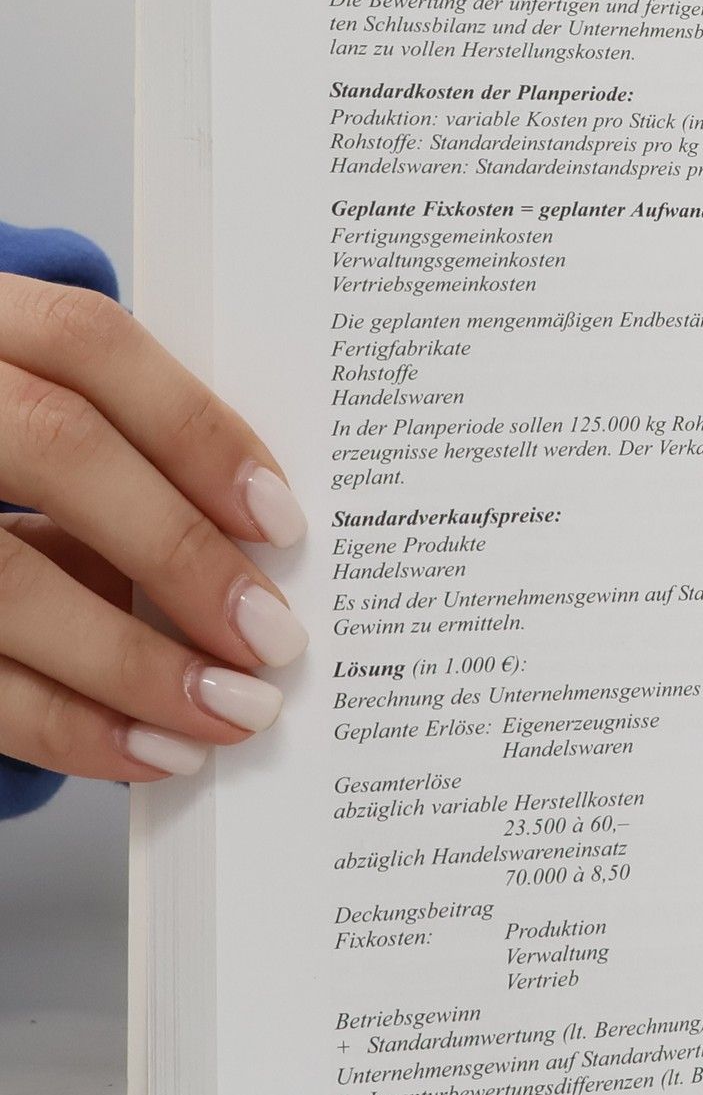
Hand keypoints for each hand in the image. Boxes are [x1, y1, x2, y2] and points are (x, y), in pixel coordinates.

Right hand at [0, 273, 306, 781]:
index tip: (284, 519)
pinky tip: (152, 752)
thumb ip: (127, 462)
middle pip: (55, 448)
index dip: (194, 429)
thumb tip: (265, 557)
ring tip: (232, 714)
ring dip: (132, 661)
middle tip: (277, 638)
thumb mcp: (42, 430)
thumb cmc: (5, 471)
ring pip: (3, 577)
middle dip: (180, 551)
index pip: (88, 342)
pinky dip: (68, 725)